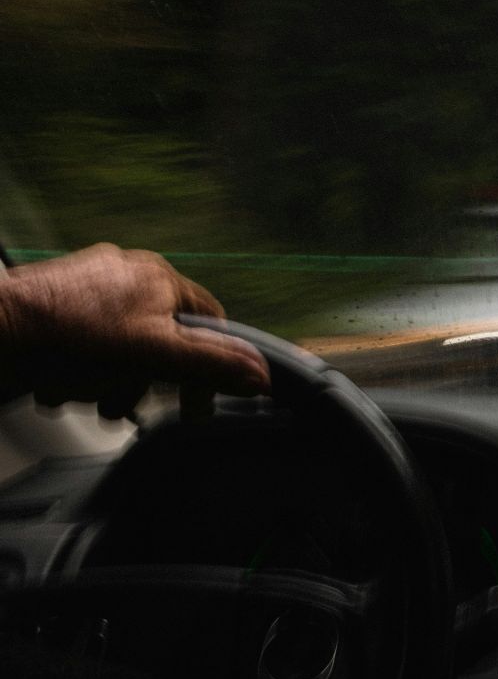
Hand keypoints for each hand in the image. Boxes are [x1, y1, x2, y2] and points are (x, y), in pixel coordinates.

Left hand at [1, 244, 270, 417]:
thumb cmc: (66, 334)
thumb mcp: (156, 354)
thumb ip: (211, 365)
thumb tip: (260, 374)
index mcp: (159, 277)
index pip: (210, 321)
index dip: (211, 363)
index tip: (198, 398)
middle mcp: (127, 274)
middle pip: (162, 340)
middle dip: (146, 380)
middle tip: (130, 404)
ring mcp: (88, 287)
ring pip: (122, 346)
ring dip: (108, 382)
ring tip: (90, 398)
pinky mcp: (56, 303)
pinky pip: (85, 343)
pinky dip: (78, 370)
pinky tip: (64, 385)